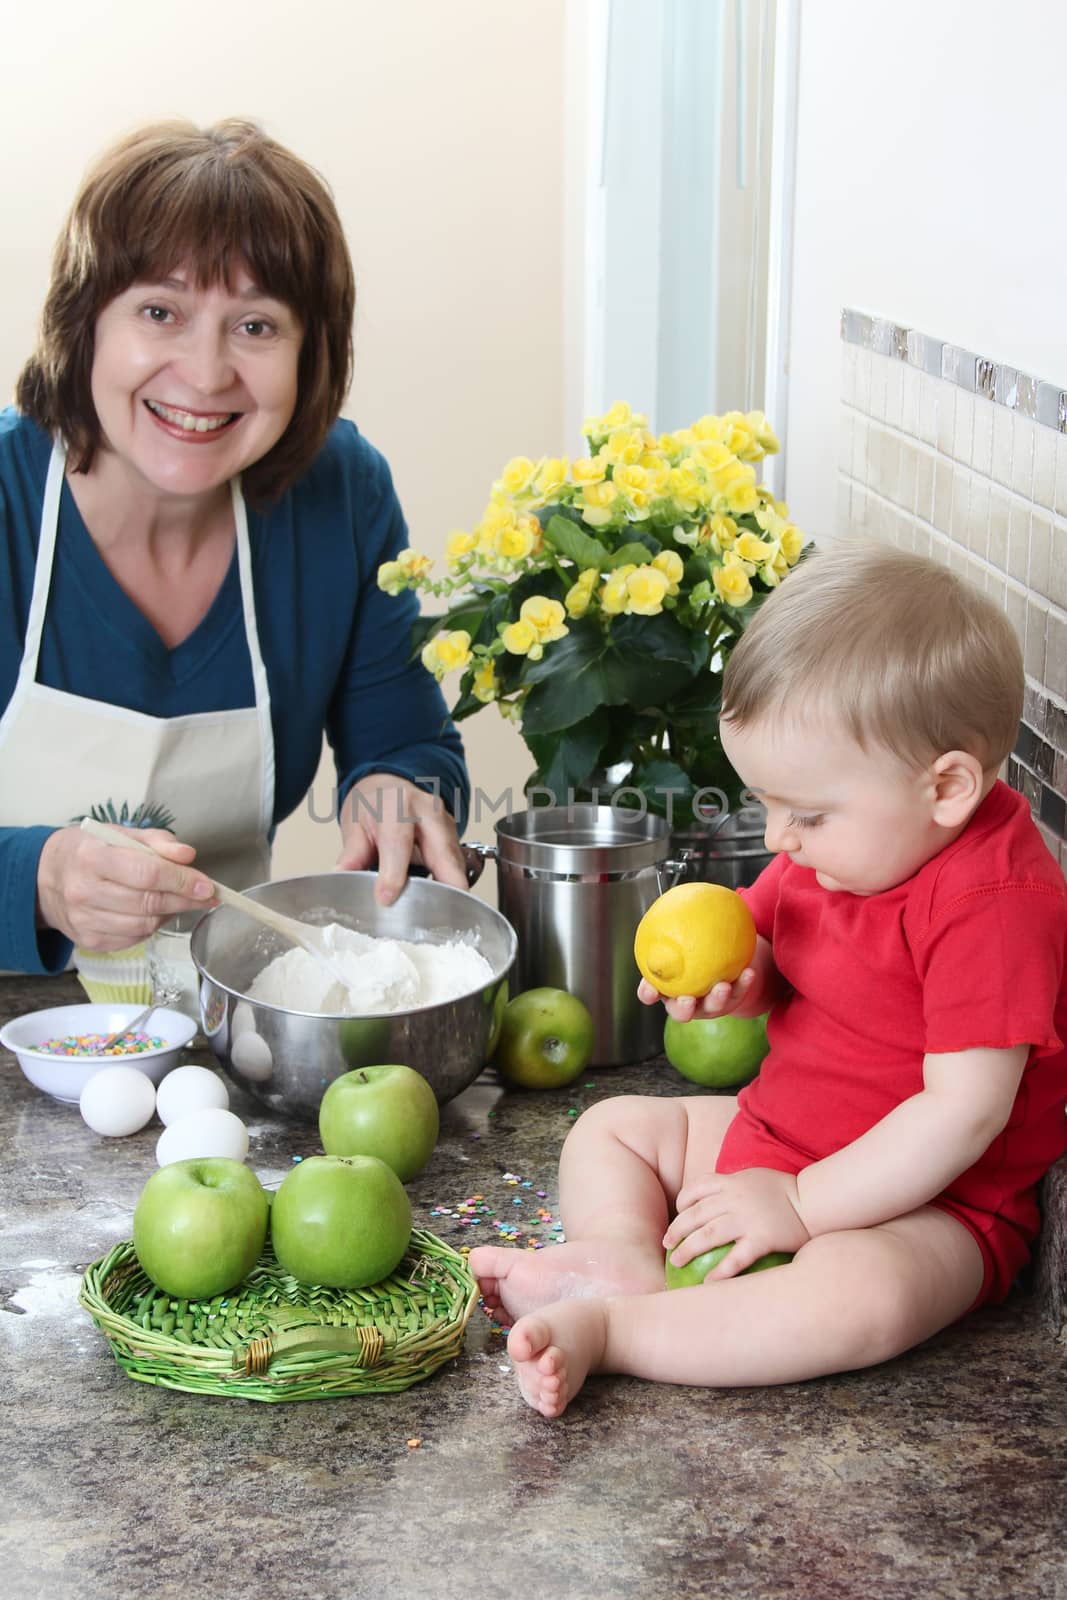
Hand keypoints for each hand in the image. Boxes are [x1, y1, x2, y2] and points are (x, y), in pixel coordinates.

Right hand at [36, 826, 215, 950]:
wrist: (45, 877)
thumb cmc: (88, 851)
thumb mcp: (119, 833)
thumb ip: (157, 841)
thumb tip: (187, 855)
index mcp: (91, 857)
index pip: (147, 873)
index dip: (182, 881)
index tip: (206, 885)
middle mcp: (83, 891)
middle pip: (148, 902)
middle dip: (184, 900)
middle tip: (204, 895)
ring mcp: (83, 920)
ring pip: (144, 925)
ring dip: (169, 914)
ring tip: (176, 900)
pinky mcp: (88, 940)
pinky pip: (133, 939)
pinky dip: (151, 927)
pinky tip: (152, 912)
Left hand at [337, 773, 467, 905]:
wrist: (392, 786)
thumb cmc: (374, 804)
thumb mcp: (355, 824)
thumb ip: (352, 853)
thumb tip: (340, 876)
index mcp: (398, 805)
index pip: (398, 843)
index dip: (393, 874)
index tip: (385, 898)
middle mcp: (429, 813)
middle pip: (443, 855)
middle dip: (445, 887)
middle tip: (438, 916)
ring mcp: (447, 825)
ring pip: (456, 864)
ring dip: (450, 890)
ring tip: (438, 915)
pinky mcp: (455, 838)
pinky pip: (457, 866)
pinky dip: (451, 886)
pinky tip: (441, 902)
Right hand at [636, 935, 779, 1021]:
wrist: (724, 964)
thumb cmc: (694, 949)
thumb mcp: (682, 937)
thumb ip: (676, 925)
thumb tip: (677, 898)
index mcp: (668, 987)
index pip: (651, 993)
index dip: (648, 994)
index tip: (650, 990)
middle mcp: (686, 1000)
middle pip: (680, 1011)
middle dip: (683, 1009)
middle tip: (687, 1000)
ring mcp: (709, 1005)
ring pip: (711, 1007)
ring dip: (716, 998)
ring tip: (722, 986)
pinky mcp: (731, 1002)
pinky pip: (738, 993)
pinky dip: (744, 983)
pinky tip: (749, 971)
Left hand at [662, 1167, 810, 1277]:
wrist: (817, 1200)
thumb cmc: (790, 1191)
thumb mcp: (757, 1178)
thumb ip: (737, 1187)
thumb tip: (721, 1198)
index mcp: (733, 1182)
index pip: (698, 1188)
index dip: (683, 1202)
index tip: (678, 1214)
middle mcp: (735, 1198)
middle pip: (696, 1214)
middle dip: (677, 1229)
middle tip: (667, 1244)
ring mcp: (747, 1218)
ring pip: (708, 1234)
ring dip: (688, 1249)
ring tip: (676, 1262)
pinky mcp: (762, 1238)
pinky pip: (736, 1258)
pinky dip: (720, 1271)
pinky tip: (708, 1284)